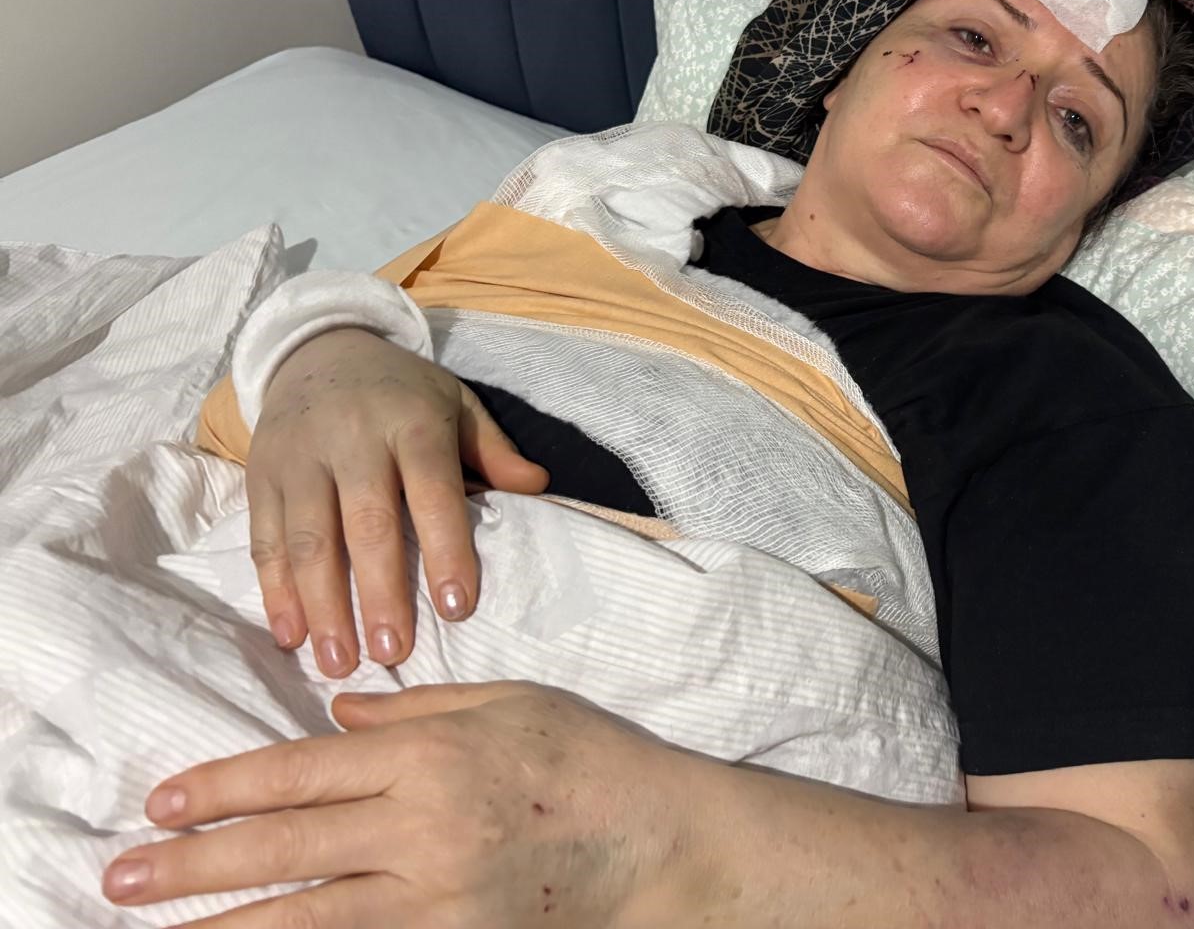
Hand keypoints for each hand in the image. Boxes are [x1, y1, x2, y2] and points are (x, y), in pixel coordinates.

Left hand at [101, 683, 698, 927]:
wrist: (659, 842)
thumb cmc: (588, 756)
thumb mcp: (508, 700)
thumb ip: (418, 704)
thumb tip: (339, 710)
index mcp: (432, 753)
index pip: (303, 770)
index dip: (226, 786)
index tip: (165, 799)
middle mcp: (423, 826)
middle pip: (286, 848)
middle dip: (194, 862)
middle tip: (122, 873)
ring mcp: (437, 897)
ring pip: (308, 917)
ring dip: (226, 924)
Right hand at [246, 328, 548, 675]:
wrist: (319, 349)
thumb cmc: (402, 392)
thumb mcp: (455, 405)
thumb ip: (493, 451)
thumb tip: (540, 488)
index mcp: (411, 422)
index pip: (432, 489)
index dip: (445, 548)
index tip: (457, 608)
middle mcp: (352, 438)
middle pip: (366, 522)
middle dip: (379, 591)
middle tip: (394, 653)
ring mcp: (300, 457)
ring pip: (309, 537)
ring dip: (322, 604)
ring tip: (340, 661)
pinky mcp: (261, 475)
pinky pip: (266, 537)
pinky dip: (275, 590)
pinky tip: (291, 635)